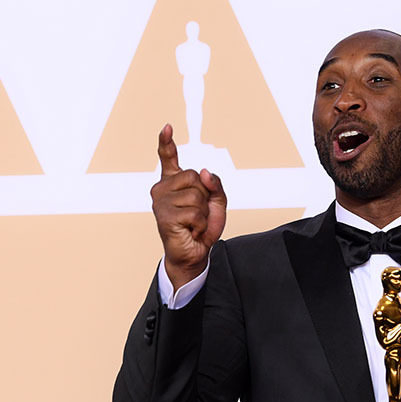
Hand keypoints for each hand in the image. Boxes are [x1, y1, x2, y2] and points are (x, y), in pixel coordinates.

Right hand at [151, 124, 226, 289]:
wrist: (195, 253)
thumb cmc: (202, 228)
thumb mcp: (216, 204)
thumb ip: (215, 186)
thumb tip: (205, 172)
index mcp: (173, 182)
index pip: (168, 158)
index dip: (166, 142)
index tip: (167, 127)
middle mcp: (162, 189)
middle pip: (195, 177)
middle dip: (205, 197)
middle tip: (198, 214)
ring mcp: (161, 202)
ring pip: (197, 196)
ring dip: (204, 214)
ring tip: (194, 224)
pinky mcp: (164, 216)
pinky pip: (195, 212)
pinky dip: (200, 224)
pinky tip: (191, 231)